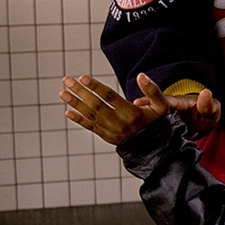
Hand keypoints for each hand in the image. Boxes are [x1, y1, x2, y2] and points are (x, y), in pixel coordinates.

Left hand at [60, 73, 220, 144]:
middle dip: (80, 92)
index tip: (82, 77)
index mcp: (132, 114)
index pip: (110, 98)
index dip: (95, 87)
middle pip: (95, 105)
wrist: (157, 149)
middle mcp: (119, 123)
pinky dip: (78, 120)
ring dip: (75, 103)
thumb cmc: (159, 124)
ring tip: (62, 92)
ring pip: (90, 116)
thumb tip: (141, 75)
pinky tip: (67, 112)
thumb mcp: (162, 107)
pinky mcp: (107, 137)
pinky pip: (90, 127)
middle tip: (66, 79)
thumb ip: (152, 90)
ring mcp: (111, 132)